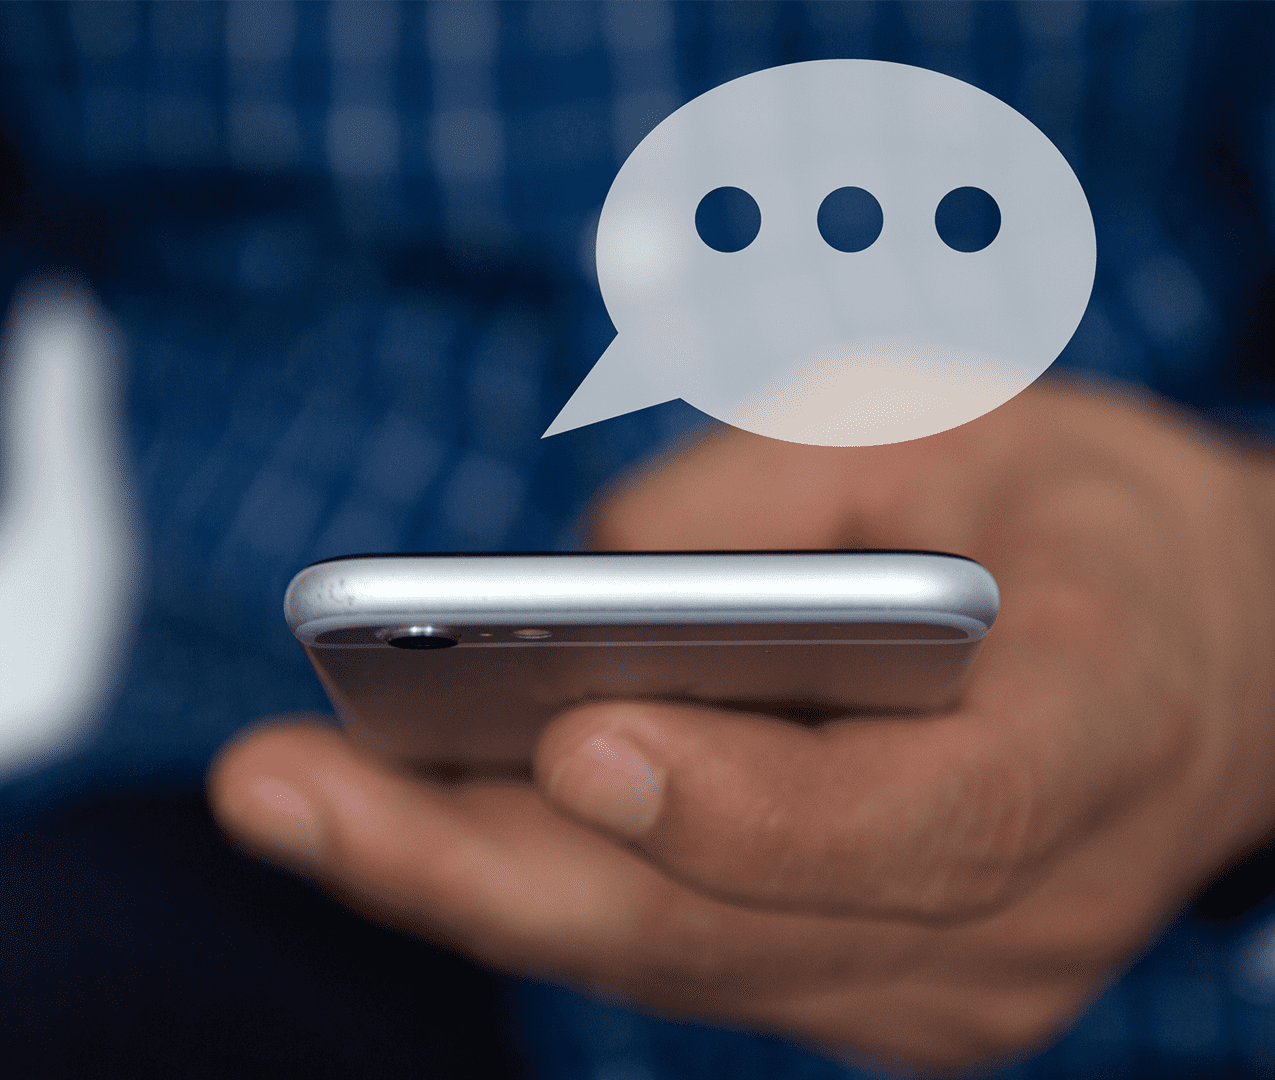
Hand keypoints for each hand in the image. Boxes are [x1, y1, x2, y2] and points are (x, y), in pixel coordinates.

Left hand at [209, 376, 1274, 1073]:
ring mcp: (943, 984)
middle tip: (279, 792)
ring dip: (474, 883)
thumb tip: (579, 588)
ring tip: (297, 800)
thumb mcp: (960, 427)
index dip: (741, 803)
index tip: (568, 740)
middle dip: (483, 866)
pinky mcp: (868, 986)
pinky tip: (413, 820)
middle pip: (728, 924)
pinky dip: (541, 885)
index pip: (921, 824)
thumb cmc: (1087, 522)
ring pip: (671, 957)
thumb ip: (772, 493)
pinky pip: (677, 948)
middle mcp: (1020, 914)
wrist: (1214, 667)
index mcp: (1097, 740)